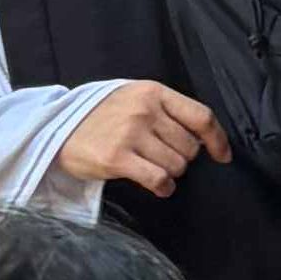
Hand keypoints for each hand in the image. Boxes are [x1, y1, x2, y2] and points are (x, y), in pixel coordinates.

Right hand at [55, 77, 227, 197]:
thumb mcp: (134, 98)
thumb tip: (204, 138)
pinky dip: (164, 187)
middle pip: (190, 146)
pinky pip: (159, 179)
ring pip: (177, 165)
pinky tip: (159, 187)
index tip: (223, 155)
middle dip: (183, 158)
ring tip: (152, 168)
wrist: (58, 127)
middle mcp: (145, 110)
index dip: (218, 139)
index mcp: (153, 92)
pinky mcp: (117, 157)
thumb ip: (166, 110)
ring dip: (171, 173)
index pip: (201, 116)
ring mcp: (131, 133)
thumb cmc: (101, 115)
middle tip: (163, 158)